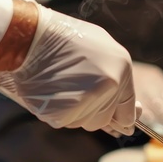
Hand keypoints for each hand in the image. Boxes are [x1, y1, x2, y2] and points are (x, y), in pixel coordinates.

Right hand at [0, 3, 135, 134]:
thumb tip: (133, 116)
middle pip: (104, 120)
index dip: (123, 119)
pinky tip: (52, 92)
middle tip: (76, 88)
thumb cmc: (64, 38)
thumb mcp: (101, 47)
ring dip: (76, 111)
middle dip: (93, 110)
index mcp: (121, 69)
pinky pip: (66, 122)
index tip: (122, 125)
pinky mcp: (62, 113)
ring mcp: (86, 101)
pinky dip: (59, 112)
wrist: (29, 36)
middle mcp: (108, 87)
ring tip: (62, 85)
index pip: (127, 109)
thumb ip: (119, 79)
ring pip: (85, 122)